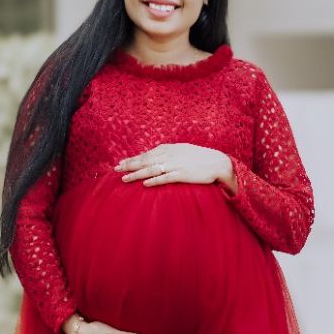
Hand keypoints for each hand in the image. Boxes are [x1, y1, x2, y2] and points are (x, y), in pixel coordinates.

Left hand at [115, 143, 234, 188]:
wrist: (218, 163)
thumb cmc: (200, 158)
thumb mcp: (182, 151)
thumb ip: (169, 154)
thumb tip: (157, 158)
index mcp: (170, 149)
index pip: (147, 154)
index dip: (133, 158)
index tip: (121, 162)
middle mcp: (170, 155)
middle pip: (145, 160)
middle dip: (130, 165)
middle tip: (116, 170)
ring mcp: (176, 165)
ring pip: (152, 169)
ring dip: (137, 174)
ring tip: (124, 179)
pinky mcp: (182, 174)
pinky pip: (165, 178)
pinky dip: (154, 180)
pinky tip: (144, 184)